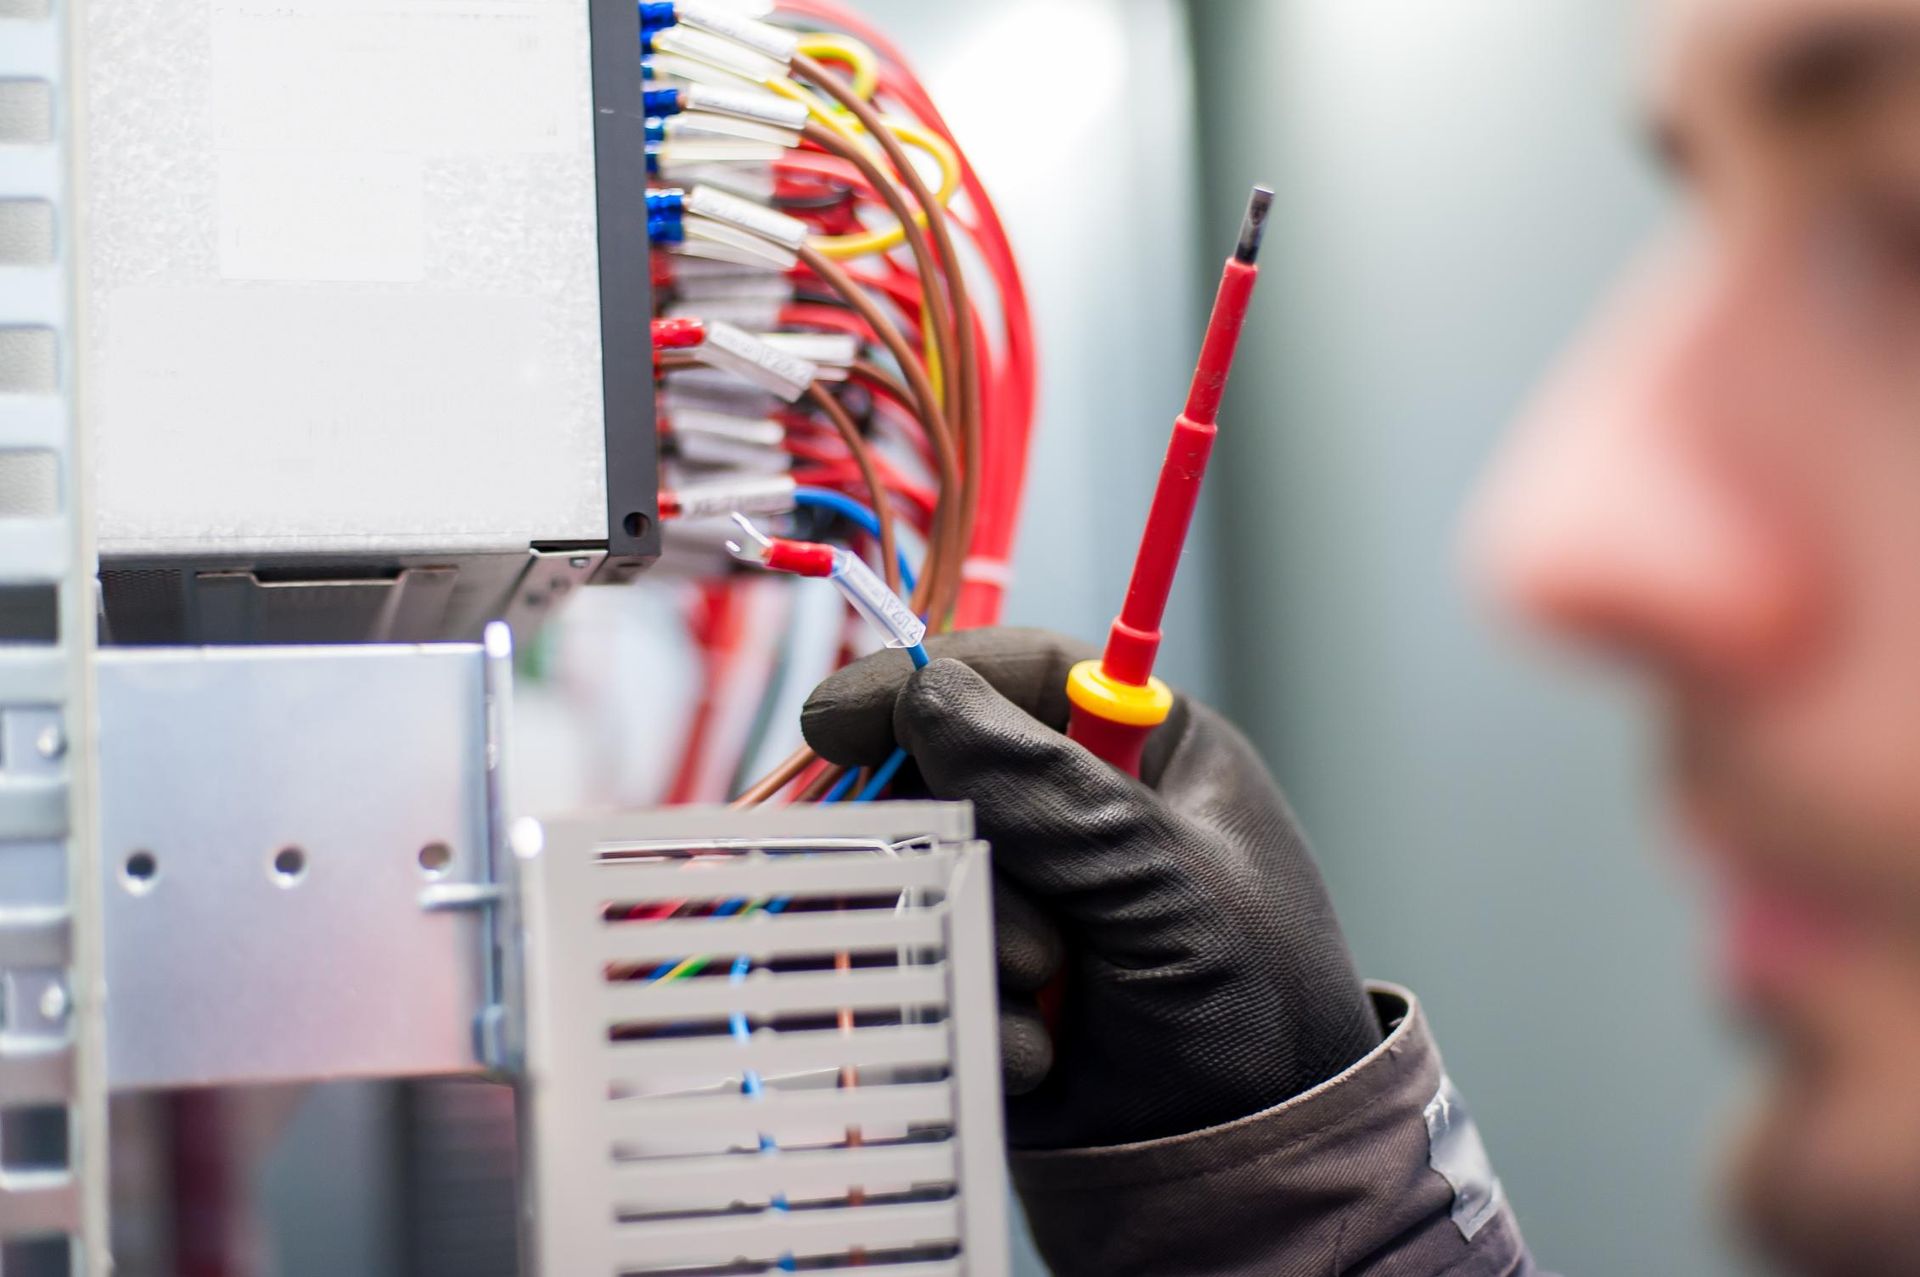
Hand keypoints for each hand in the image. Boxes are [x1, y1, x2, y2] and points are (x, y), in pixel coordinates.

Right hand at [802, 628, 1380, 1149]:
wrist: (1245, 1174)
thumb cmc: (1254, 1012)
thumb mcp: (1163, 882)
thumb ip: (1047, 785)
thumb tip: (928, 693)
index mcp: (1153, 755)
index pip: (1025, 674)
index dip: (929, 680)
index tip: (840, 719)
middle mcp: (1084, 815)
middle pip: (954, 771)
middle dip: (964, 841)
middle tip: (1014, 903)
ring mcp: (1033, 897)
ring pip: (928, 869)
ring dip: (977, 932)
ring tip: (1048, 985)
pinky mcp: (990, 978)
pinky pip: (928, 958)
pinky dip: (970, 1005)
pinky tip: (1036, 1052)